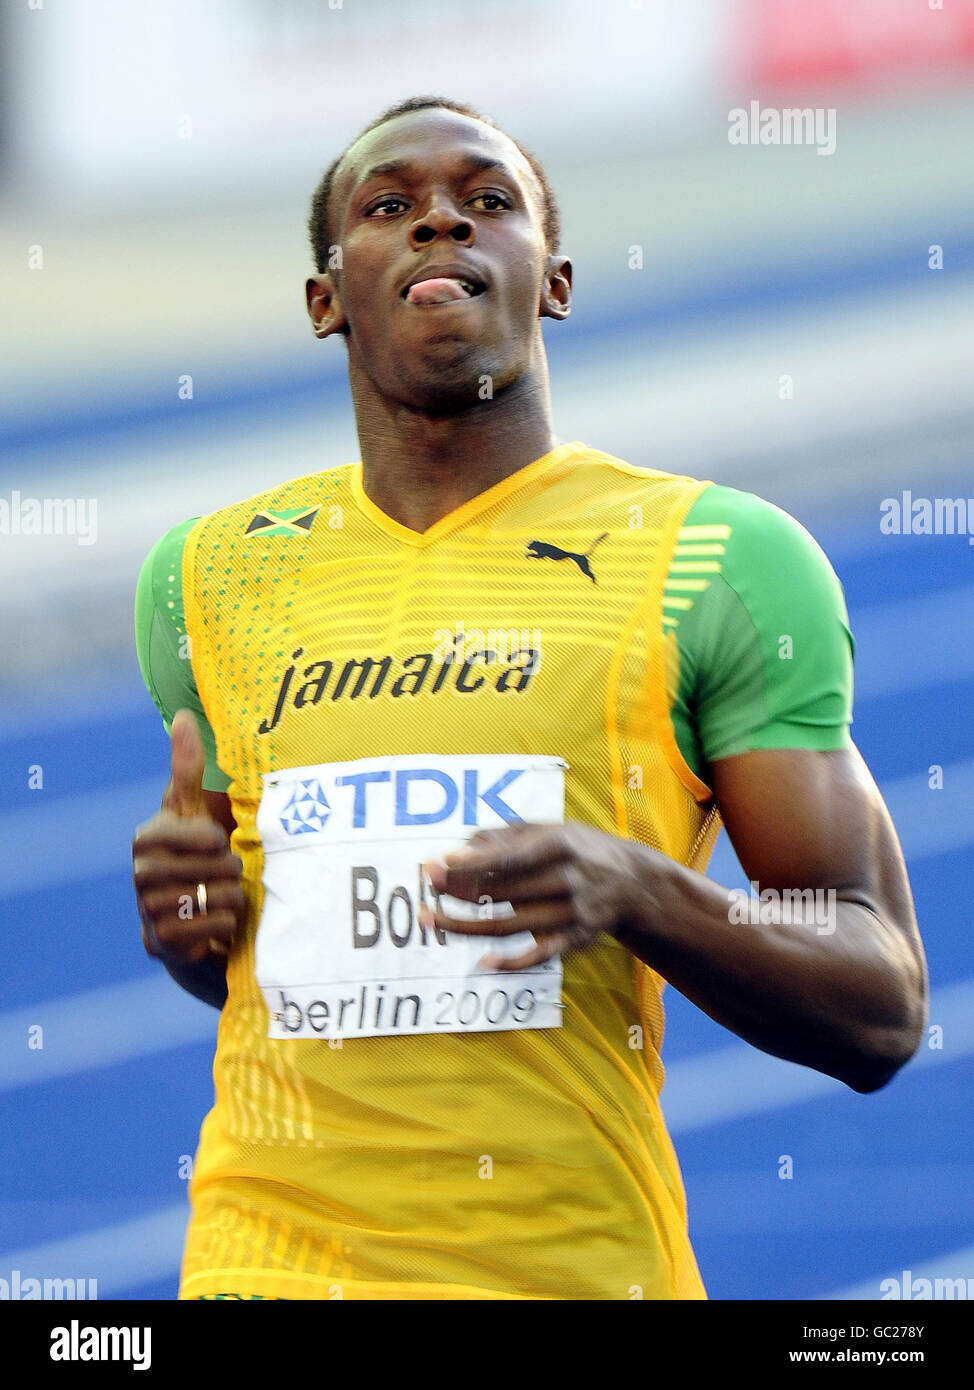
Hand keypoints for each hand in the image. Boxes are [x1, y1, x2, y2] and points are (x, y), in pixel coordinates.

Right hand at [132, 709, 244, 964]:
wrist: (196, 922)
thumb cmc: (200, 856)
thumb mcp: (194, 811)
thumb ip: (188, 768)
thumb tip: (183, 716)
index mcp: (147, 837)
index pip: (188, 832)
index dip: (210, 838)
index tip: (218, 839)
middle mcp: (140, 872)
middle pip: (209, 865)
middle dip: (229, 868)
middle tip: (228, 872)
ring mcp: (147, 909)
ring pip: (211, 895)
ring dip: (230, 895)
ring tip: (226, 894)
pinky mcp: (160, 943)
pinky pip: (208, 926)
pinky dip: (223, 923)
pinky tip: (221, 920)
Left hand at [419, 821, 641, 969]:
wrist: (632, 882)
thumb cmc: (577, 849)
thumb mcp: (550, 829)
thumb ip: (507, 834)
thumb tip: (461, 845)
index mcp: (560, 846)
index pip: (509, 856)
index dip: (472, 862)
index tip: (437, 864)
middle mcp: (567, 879)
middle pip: (502, 890)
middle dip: (458, 889)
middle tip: (425, 885)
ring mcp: (571, 913)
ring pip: (508, 925)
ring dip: (464, 927)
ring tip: (430, 919)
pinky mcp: (574, 940)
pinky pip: (538, 955)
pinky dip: (510, 963)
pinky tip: (481, 964)